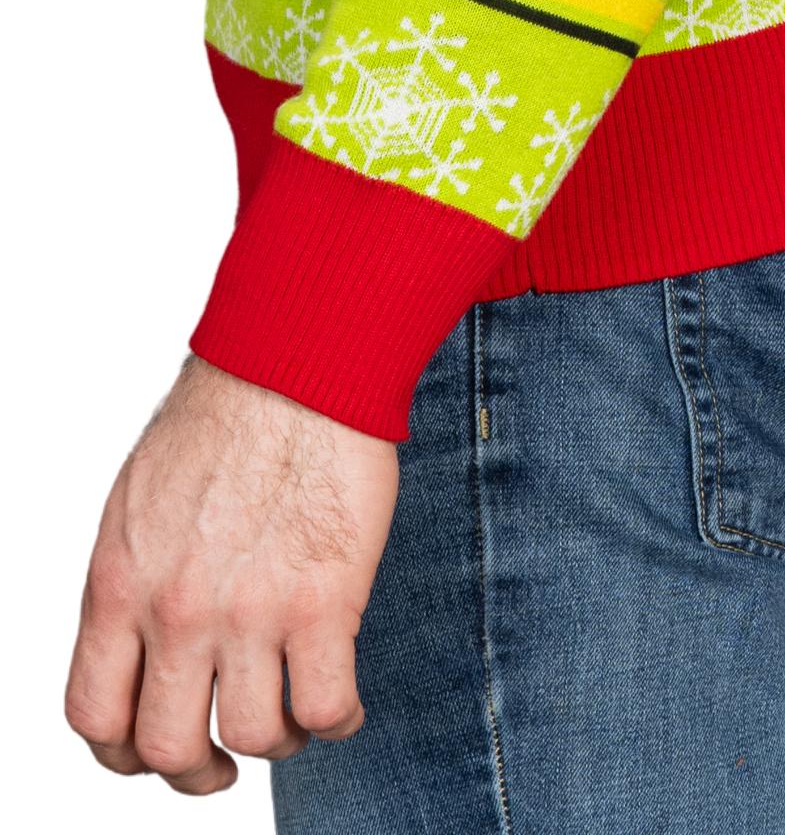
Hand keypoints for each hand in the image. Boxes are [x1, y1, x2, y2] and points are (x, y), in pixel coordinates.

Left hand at [65, 351, 399, 795]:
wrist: (294, 360)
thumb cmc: (224, 417)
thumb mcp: (138, 504)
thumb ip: (134, 583)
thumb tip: (140, 652)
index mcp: (120, 582)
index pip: (95, 715)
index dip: (123, 752)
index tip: (153, 747)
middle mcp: (176, 608)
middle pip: (168, 748)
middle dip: (198, 772)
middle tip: (222, 764)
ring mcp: (250, 610)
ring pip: (254, 738)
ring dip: (276, 739)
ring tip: (290, 711)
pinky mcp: (323, 602)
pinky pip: (326, 709)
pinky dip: (336, 720)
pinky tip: (341, 698)